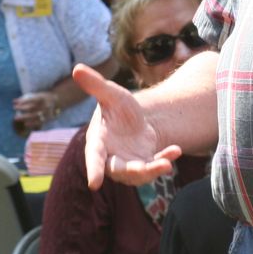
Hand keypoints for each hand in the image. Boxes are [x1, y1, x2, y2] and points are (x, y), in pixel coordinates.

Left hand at [12, 91, 58, 132]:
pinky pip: (39, 122)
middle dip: (22, 109)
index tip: (14, 103)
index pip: (31, 99)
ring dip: (25, 117)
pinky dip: (32, 124)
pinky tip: (25, 124)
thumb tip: (13, 101)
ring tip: (16, 118)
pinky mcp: (48, 118)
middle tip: (14, 109)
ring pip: (35, 116)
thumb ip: (26, 98)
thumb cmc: (42, 97)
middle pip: (32, 107)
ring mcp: (47, 112)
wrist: (56, 101)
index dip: (22, 101)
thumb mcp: (36, 95)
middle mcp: (45, 105)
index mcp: (43, 98)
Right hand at [73, 63, 180, 189]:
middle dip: (132, 171)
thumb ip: (95, 85)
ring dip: (152, 170)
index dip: (94, 170)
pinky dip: (165, 159)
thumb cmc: (116, 106)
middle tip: (144, 168)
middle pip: (118, 170)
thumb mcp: (110, 94)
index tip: (94, 185)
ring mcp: (128, 164)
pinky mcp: (144, 165)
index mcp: (98, 142)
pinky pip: (154, 166)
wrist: (134, 118)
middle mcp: (111, 158)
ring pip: (138, 174)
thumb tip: (76, 68)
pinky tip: (176, 150)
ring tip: (167, 163)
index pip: (94, 157)